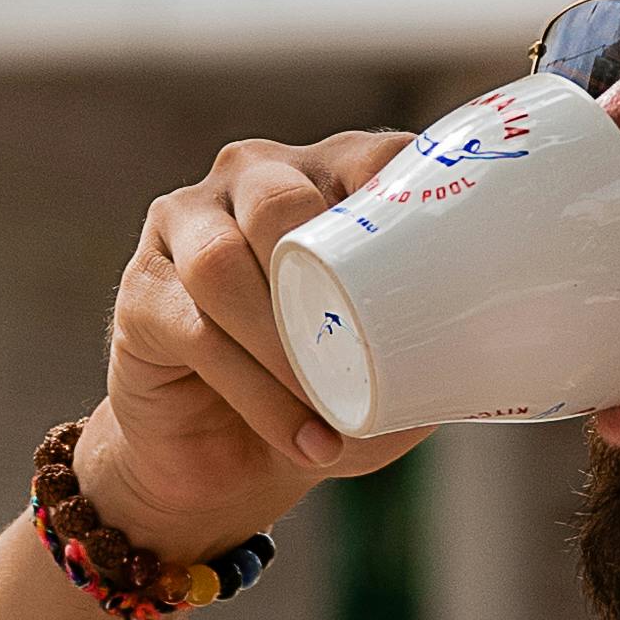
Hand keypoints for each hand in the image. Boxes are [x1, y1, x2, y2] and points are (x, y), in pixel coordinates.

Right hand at [80, 124, 418, 564]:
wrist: (223, 463)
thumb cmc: (319, 397)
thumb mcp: (389, 372)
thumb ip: (432, 350)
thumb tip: (479, 356)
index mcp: (325, 176)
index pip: (368, 156)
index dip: (402, 192)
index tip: (445, 250)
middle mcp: (250, 181)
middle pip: (277, 198)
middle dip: (321, 275)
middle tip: (363, 349)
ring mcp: (184, 228)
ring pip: (224, 263)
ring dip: (282, 345)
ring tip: (328, 412)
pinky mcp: (140, 293)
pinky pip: (195, 330)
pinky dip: (256, 392)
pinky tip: (300, 435)